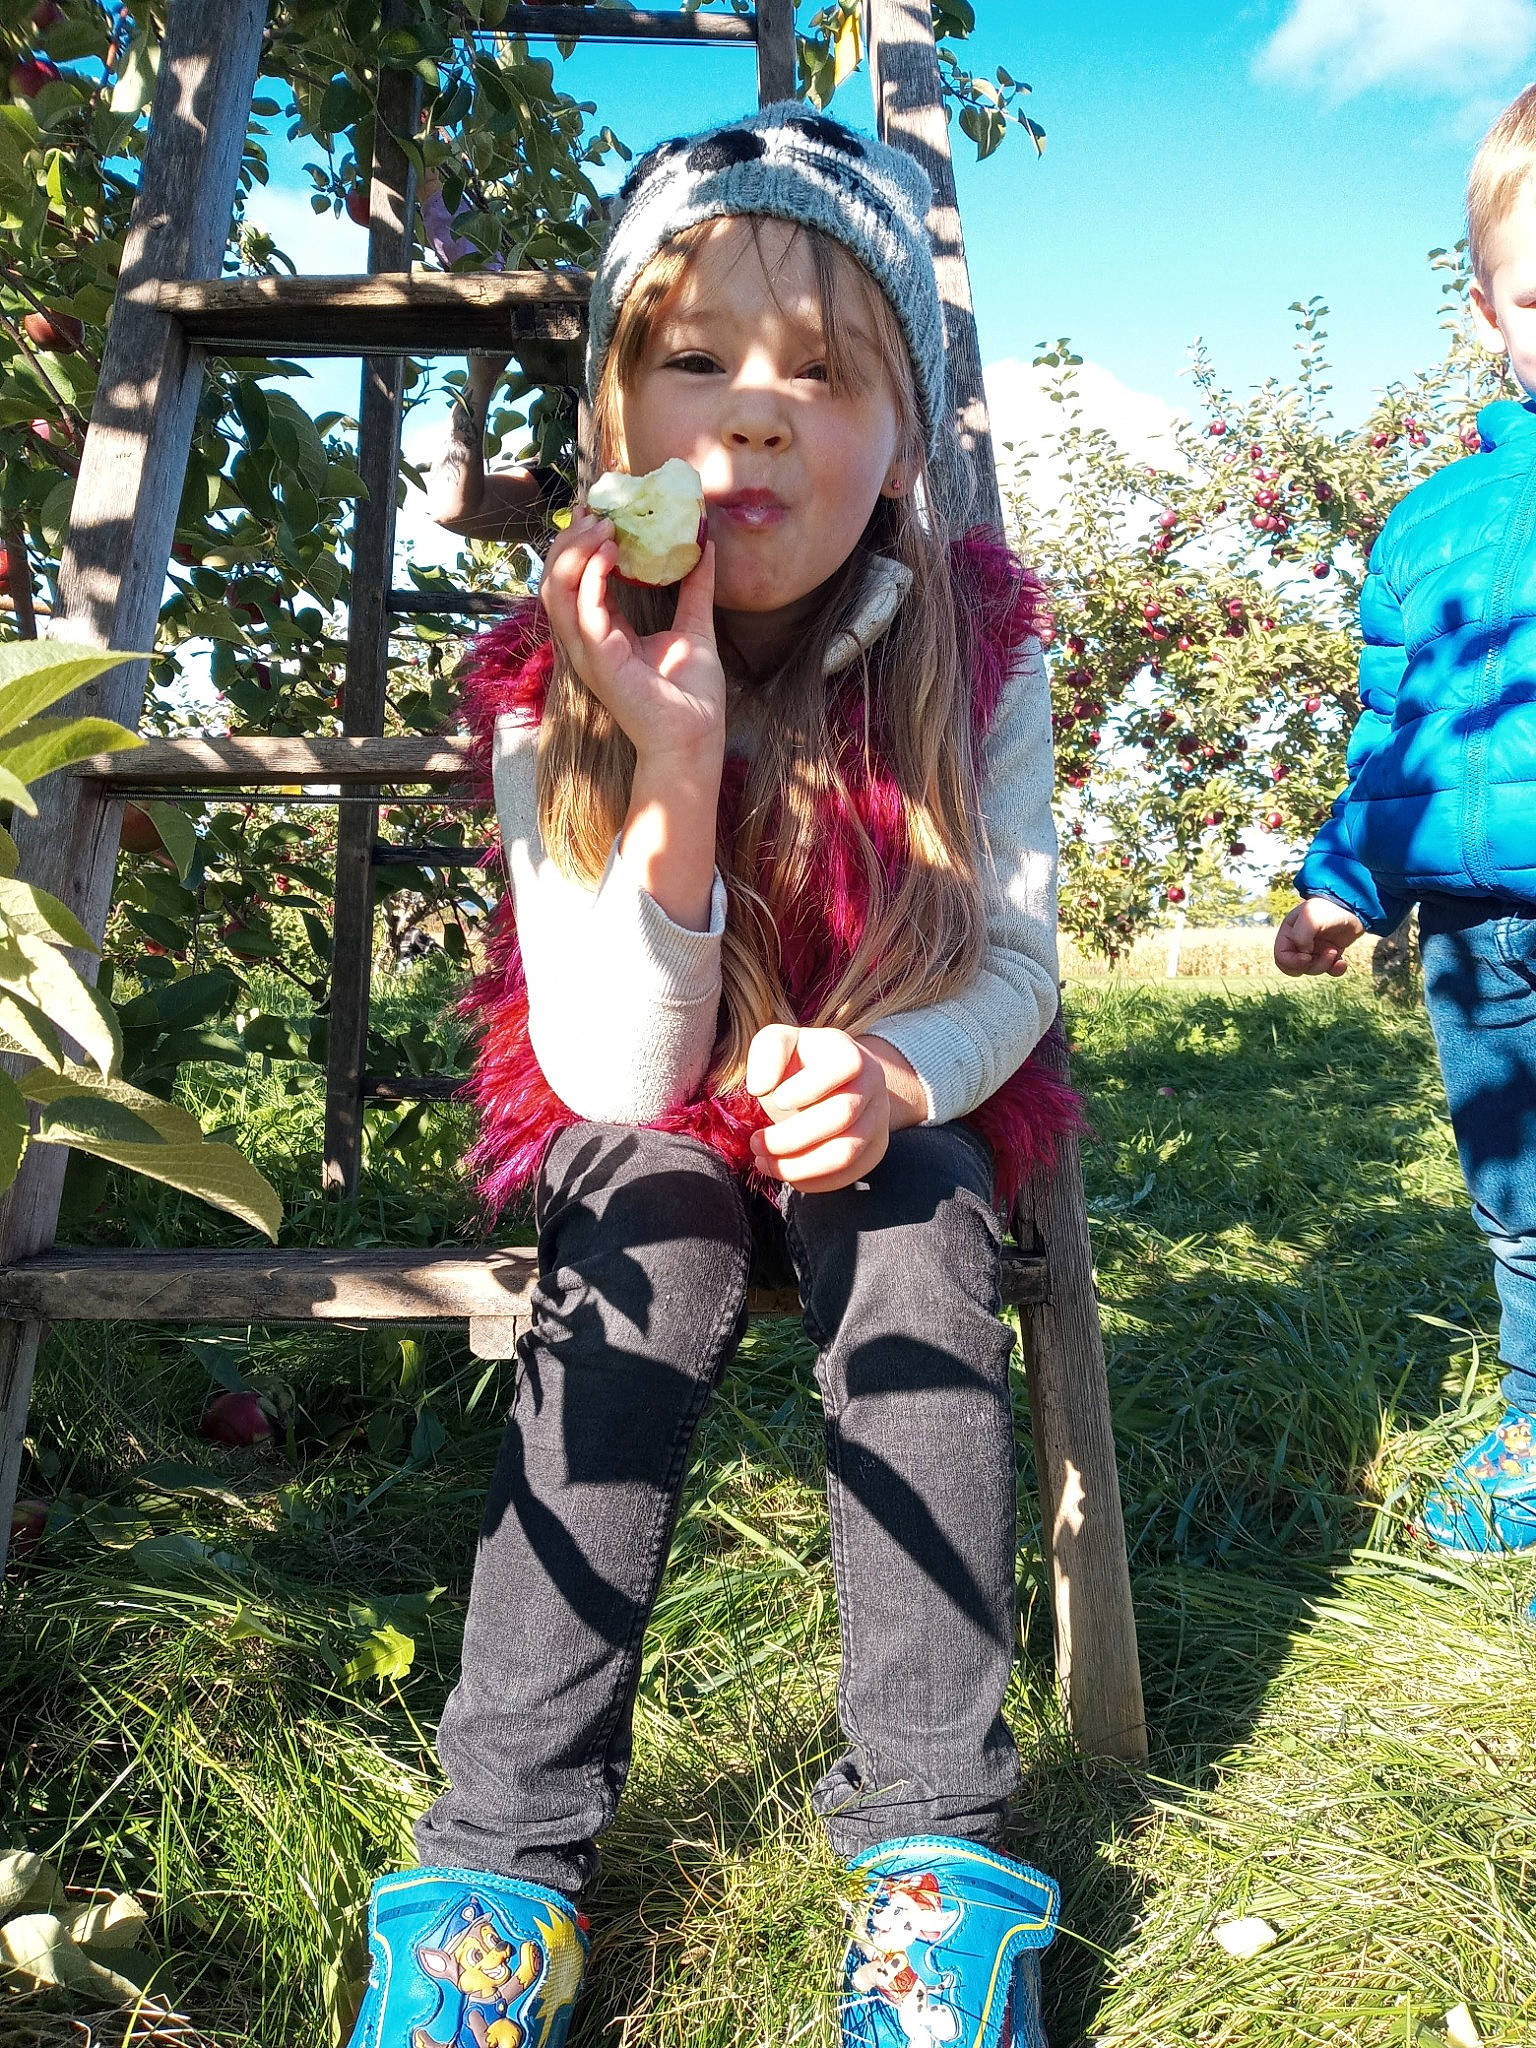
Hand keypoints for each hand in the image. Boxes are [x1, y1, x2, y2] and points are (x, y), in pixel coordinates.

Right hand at [540, 507, 725, 764]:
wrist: (697, 736)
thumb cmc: (691, 694)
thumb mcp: (694, 626)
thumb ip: (694, 586)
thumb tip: (705, 543)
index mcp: (603, 631)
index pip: (576, 578)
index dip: (582, 542)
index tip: (602, 509)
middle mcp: (587, 639)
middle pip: (556, 578)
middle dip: (570, 538)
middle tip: (597, 509)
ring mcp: (587, 651)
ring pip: (556, 590)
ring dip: (574, 551)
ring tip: (603, 524)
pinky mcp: (599, 661)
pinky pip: (582, 610)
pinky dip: (591, 576)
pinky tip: (611, 552)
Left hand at [746, 1025, 891, 1192]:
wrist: (831, 1085)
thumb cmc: (799, 1065)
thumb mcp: (780, 1043)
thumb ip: (768, 1053)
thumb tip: (761, 1087)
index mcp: (849, 1053)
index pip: (845, 1066)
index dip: (809, 1086)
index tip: (777, 1100)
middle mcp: (872, 1084)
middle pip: (842, 1116)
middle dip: (792, 1137)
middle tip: (757, 1143)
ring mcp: (878, 1119)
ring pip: (846, 1153)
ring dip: (799, 1165)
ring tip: (766, 1162)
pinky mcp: (874, 1150)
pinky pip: (848, 1175)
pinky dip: (812, 1180)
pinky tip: (787, 1172)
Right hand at [1274, 897, 1365, 975]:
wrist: (1353, 907)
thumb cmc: (1328, 909)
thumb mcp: (1310, 916)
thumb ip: (1300, 935)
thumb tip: (1304, 953)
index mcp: (1289, 933)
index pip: (1281, 957)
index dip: (1292, 962)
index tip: (1308, 956)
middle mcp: (1299, 943)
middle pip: (1296, 967)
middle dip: (1311, 966)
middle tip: (1327, 954)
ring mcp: (1314, 949)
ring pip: (1312, 969)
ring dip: (1325, 965)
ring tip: (1335, 950)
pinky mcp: (1329, 954)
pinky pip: (1328, 970)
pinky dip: (1335, 970)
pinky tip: (1342, 962)